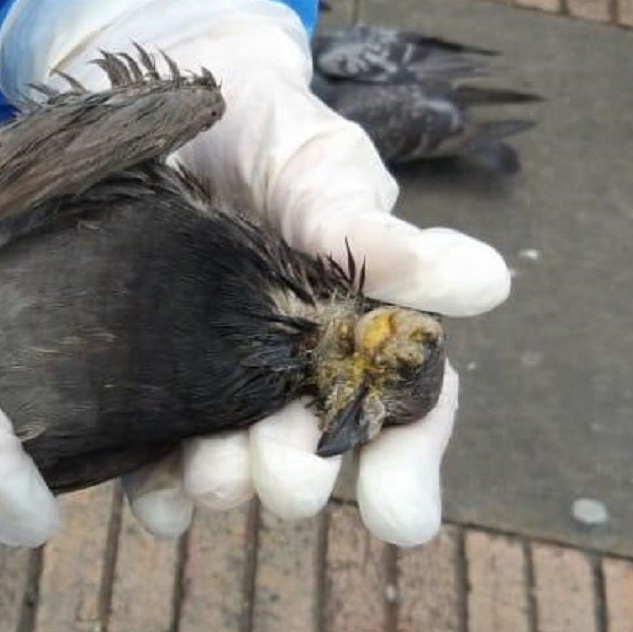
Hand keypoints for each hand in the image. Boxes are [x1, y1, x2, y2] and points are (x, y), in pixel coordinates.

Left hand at [0, 0, 509, 543]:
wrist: (160, 112)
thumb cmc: (265, 135)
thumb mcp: (319, 168)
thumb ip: (371, 230)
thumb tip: (483, 285)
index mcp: (361, 330)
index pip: (400, 410)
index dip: (406, 465)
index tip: (400, 519)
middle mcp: (292, 375)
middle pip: (309, 448)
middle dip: (300, 473)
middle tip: (291, 485)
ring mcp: (218, 387)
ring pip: (232, 463)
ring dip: (227, 484)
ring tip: (216, 484)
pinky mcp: (148, 388)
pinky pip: (153, 456)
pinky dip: (157, 487)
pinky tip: (156, 502)